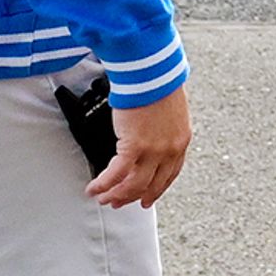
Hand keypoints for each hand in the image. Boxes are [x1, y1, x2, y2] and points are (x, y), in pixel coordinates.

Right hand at [89, 89, 191, 207]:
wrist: (152, 72)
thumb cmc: (157, 82)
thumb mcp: (169, 109)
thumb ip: (163, 126)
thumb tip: (150, 132)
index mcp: (180, 141)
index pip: (170, 174)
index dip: (156, 189)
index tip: (146, 198)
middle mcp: (169, 149)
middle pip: (151, 184)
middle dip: (132, 197)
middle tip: (119, 202)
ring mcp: (153, 150)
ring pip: (133, 185)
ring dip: (115, 195)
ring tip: (103, 198)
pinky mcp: (134, 146)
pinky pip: (116, 174)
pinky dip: (103, 184)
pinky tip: (94, 188)